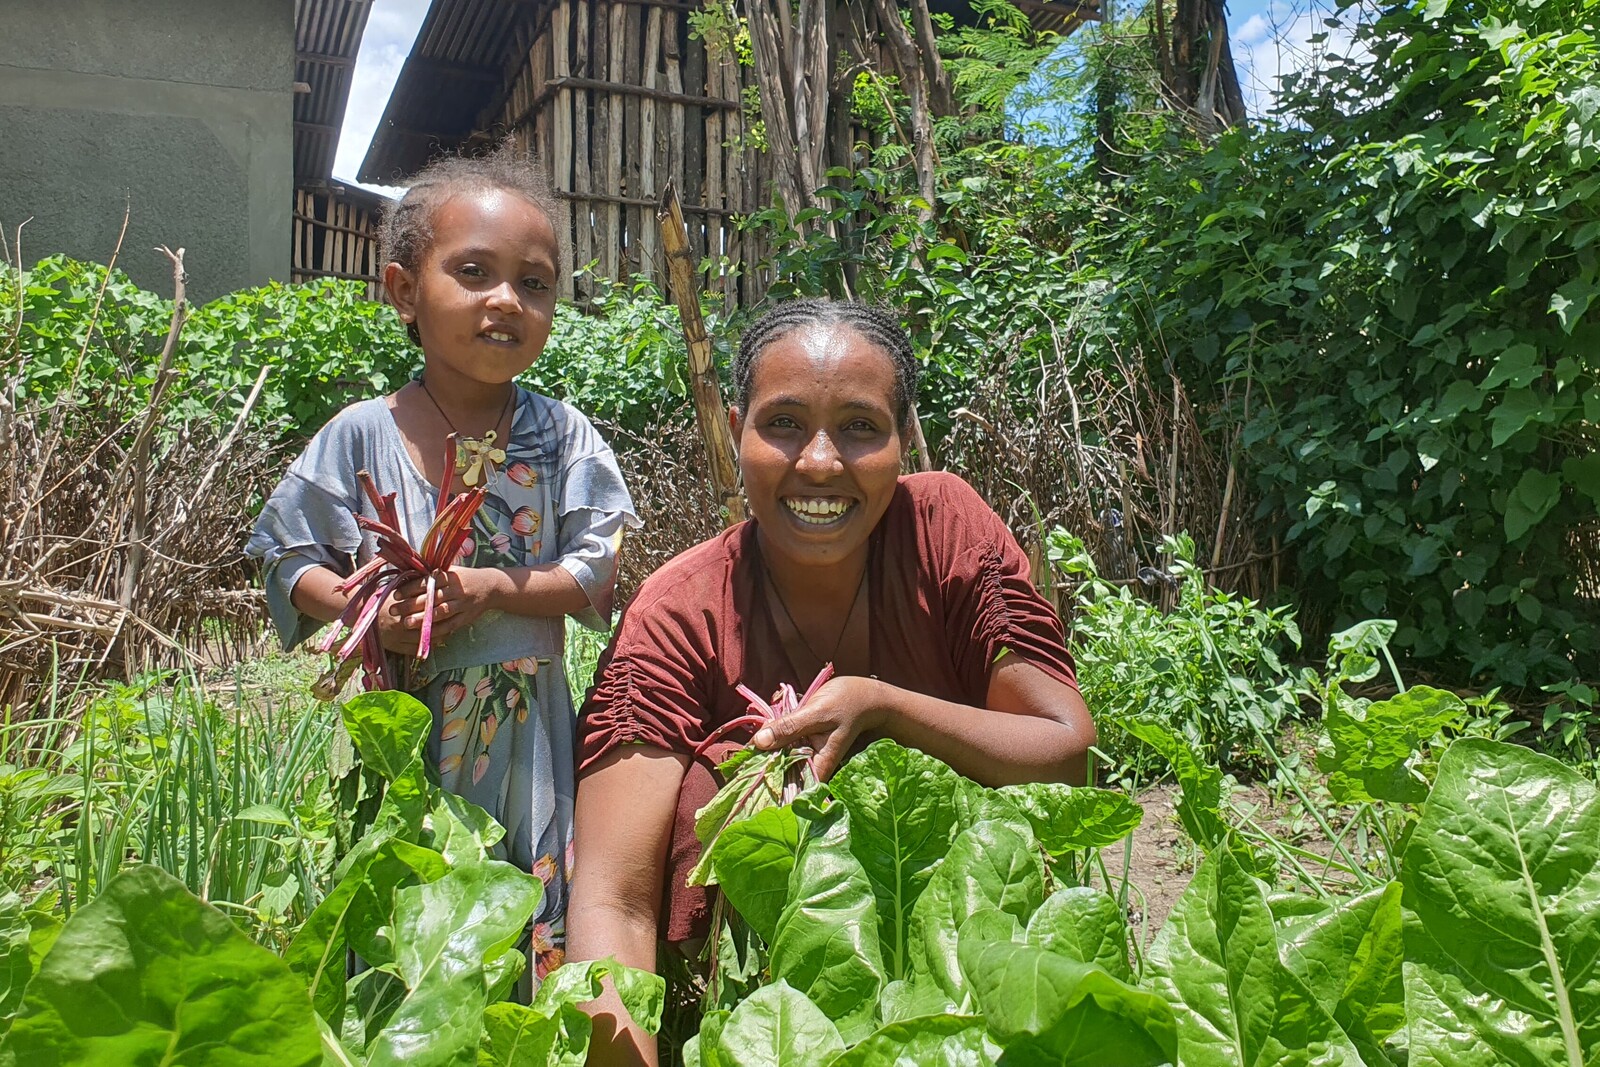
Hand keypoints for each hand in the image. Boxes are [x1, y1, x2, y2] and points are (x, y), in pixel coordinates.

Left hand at [387, 567, 498, 646]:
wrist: (491, 587)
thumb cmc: (465, 577)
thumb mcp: (451, 570)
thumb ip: (432, 574)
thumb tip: (408, 574)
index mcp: (450, 577)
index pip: (426, 582)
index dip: (410, 588)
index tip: (395, 594)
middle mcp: (456, 590)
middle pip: (430, 598)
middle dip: (410, 605)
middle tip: (393, 611)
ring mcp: (462, 605)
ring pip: (440, 612)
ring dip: (422, 618)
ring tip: (406, 623)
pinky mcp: (466, 617)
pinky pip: (450, 625)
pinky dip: (437, 630)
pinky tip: (424, 634)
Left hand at [751, 675, 890, 780]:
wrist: (866, 697)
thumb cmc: (847, 703)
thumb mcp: (817, 713)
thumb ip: (790, 727)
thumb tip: (759, 742)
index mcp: (819, 766)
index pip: (790, 789)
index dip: (767, 791)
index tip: (744, 787)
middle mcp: (811, 765)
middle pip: (781, 777)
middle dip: (759, 774)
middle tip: (735, 771)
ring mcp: (806, 754)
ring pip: (779, 762)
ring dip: (762, 758)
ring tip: (738, 761)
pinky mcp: (802, 743)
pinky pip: (782, 748)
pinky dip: (770, 744)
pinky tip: (756, 743)